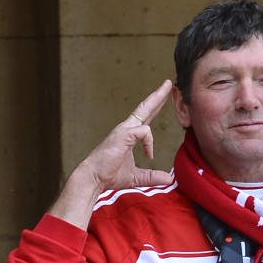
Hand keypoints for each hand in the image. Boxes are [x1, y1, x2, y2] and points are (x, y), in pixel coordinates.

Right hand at [51, 79, 176, 227]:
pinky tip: (149, 155)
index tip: (165, 97)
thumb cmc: (109, 175)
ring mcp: (124, 130)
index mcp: (129, 135)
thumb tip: (169, 180)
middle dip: (158, 95)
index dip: (154, 107)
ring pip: (145, 110)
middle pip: (145, 107)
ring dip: (157, 99)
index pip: (145, 117)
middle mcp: (126, 128)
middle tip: (169, 83)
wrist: (93, 177)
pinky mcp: (124, 134)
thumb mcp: (136, 177)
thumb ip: (152, 176)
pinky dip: (149, 143)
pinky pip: (144, 132)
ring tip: (167, 87)